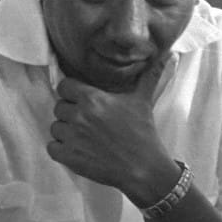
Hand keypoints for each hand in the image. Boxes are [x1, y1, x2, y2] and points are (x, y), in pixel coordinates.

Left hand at [47, 70, 175, 203]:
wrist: (143, 167)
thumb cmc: (143, 133)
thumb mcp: (143, 101)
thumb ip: (150, 75)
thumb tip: (170, 53)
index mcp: (92, 98)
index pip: (64, 86)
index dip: (71, 92)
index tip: (80, 99)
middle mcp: (79, 116)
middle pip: (58, 107)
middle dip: (70, 113)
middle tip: (86, 121)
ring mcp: (72, 137)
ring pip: (55, 127)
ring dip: (65, 132)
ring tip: (82, 136)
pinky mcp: (70, 157)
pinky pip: (52, 147)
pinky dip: (60, 149)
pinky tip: (76, 149)